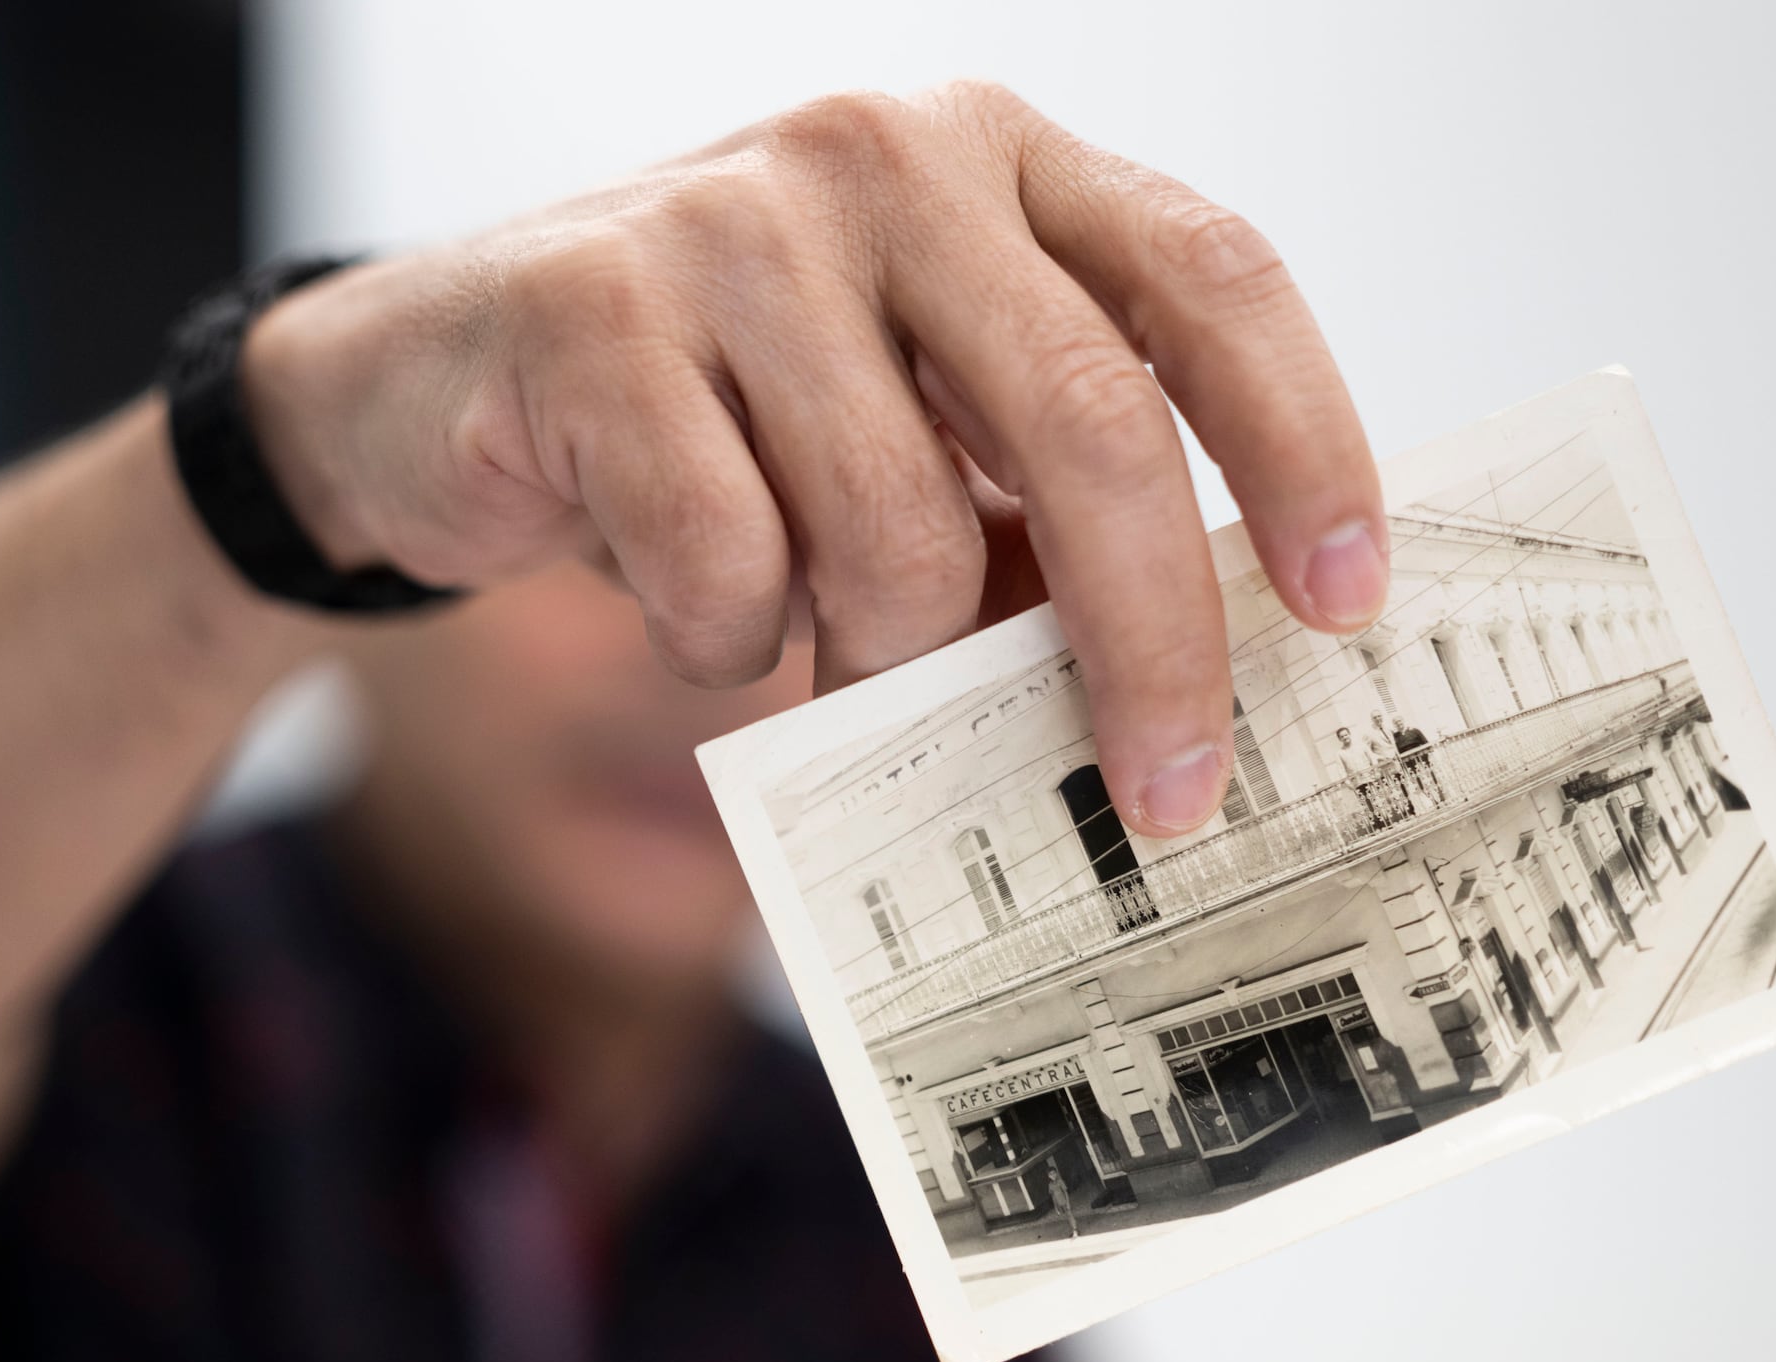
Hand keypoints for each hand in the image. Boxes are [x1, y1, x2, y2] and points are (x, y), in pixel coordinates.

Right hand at [242, 82, 1385, 835]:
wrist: (428, 380)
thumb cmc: (712, 418)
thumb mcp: (898, 426)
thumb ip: (1031, 504)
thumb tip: (1177, 685)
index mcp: (996, 163)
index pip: (1209, 278)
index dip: (1303, 444)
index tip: (1347, 605)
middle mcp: (883, 158)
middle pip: (1090, 420)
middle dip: (1146, 639)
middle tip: (1166, 788)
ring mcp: (733, 223)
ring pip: (900, 527)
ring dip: (877, 652)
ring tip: (822, 643)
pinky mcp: (592, 316)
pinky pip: (730, 563)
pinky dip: (726, 641)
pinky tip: (694, 605)